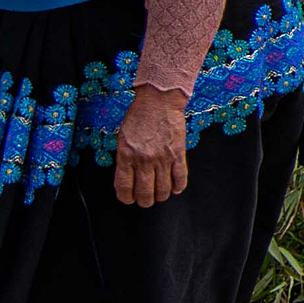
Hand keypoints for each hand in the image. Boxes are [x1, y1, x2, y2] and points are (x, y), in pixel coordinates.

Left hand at [112, 84, 189, 206]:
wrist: (159, 100)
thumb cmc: (138, 117)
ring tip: (160, 194)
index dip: (126, 198)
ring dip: (161, 196)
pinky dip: (179, 187)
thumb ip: (124, 159)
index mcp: (126, 156)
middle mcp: (144, 160)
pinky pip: (180, 177)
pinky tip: (176, 188)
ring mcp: (162, 158)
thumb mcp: (122, 138)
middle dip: (144, 201)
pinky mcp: (178, 153)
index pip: (124, 187)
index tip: (129, 199)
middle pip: (144, 193)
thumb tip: (129, 177)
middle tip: (145, 200)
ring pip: (163, 189)